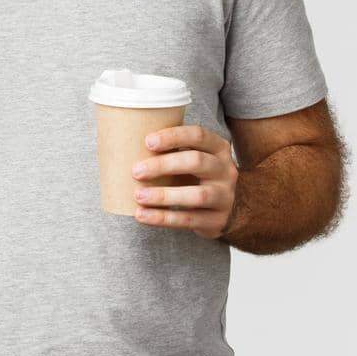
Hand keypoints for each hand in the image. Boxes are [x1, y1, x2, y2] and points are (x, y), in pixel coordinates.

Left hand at [130, 124, 238, 239]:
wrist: (229, 209)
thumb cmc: (198, 176)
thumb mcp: (194, 157)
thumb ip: (172, 149)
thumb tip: (127, 142)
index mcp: (218, 148)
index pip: (198, 135)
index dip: (173, 137)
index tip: (148, 141)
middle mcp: (225, 170)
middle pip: (196, 162)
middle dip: (164, 165)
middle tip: (136, 171)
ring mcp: (224, 196)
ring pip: (197, 195)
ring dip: (164, 195)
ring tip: (138, 196)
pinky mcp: (217, 220)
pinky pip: (189, 220)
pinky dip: (163, 218)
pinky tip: (143, 215)